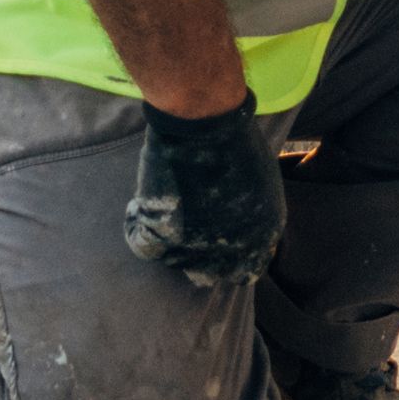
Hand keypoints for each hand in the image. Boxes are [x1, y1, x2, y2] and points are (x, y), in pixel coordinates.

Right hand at [120, 99, 286, 289]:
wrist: (206, 125)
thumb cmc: (237, 143)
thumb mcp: (262, 185)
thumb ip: (253, 216)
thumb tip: (240, 228)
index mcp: (261, 239)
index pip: (245, 272)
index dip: (227, 256)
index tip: (213, 239)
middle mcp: (231, 252)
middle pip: (207, 274)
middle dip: (195, 254)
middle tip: (184, 224)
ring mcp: (195, 248)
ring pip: (173, 261)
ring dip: (166, 237)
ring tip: (161, 204)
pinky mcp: (162, 235)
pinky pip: (143, 245)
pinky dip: (137, 226)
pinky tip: (139, 206)